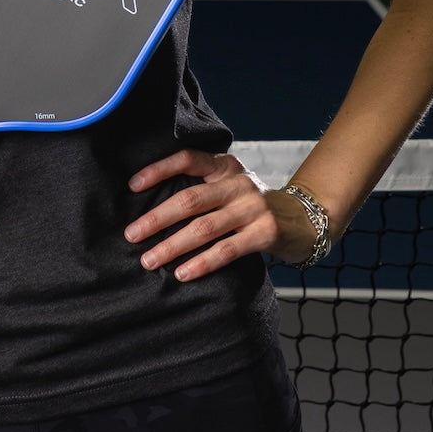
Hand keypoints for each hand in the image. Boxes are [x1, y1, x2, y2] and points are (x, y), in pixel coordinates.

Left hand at [124, 149, 316, 280]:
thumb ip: (202, 189)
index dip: (158, 170)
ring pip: (204, 228)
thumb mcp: (228, 186)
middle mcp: (238, 182)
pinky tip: (182, 273)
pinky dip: (201, 263)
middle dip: (156, 218)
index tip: (132, 186)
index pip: (188, 158)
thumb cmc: (250, 205)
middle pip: (190, 199)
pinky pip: (226, 250)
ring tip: (149, 259)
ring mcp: (253, 207)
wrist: (301, 220)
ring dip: (172, 246)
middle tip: (131, 234)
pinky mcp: (264, 233)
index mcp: (225, 166)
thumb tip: (149, 207)